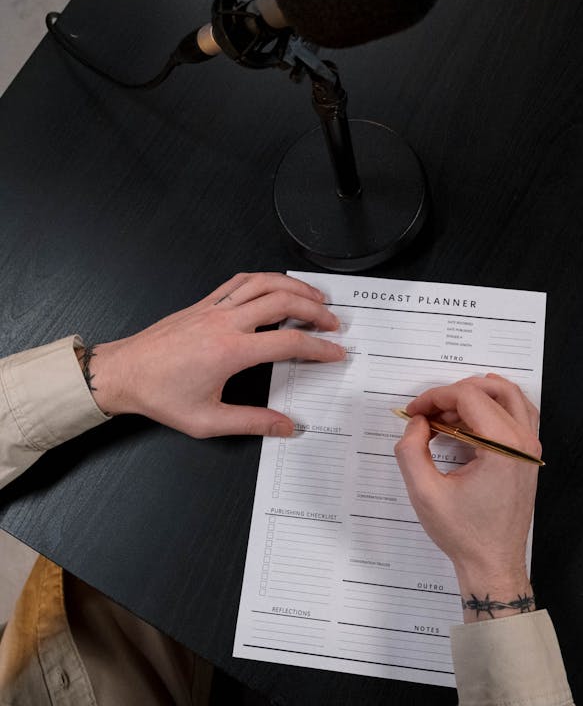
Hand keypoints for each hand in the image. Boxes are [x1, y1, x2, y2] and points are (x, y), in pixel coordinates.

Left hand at [81, 272, 344, 437]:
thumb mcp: (208, 421)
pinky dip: (265, 279)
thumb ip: (252, 422)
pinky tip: (276, 286)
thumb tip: (286, 426)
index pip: (289, 342)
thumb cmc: (160, 396)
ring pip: (264, 283)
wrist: (123, 374)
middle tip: (333, 323)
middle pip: (283, 302)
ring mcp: (213, 308)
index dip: (319, 347)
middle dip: (316, 310)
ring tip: (315, 298)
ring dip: (295, 287)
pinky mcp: (204, 304)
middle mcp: (225, 323)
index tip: (335, 352)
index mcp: (230, 351)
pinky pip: (240, 281)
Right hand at [394, 374, 540, 618]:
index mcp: (502, 446)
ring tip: (446, 414)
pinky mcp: (529, 456)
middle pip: (490, 389)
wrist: (493, 564)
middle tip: (427, 412)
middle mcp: (524, 441)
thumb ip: (411, 450)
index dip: (435, 397)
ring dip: (475, 395)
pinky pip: (518, 414)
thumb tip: (417, 422)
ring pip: (509, 395)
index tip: (412, 412)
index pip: (468, 397)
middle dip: (453, 393)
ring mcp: (531, 448)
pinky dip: (493, 406)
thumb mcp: (424, 492)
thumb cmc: (463, 533)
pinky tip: (470, 419)